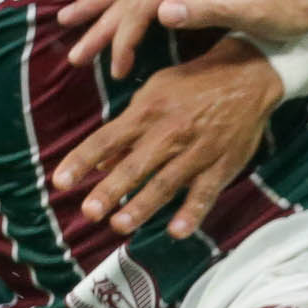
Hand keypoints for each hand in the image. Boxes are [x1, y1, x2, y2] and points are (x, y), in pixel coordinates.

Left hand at [52, 41, 287, 235]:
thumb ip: (127, 128)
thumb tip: (101, 162)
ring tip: (120, 225)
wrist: (249, 75)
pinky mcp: (222, 165)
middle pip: (135, 165)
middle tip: (89, 211)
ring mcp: (197, 151)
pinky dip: (192, 213)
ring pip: (166, 182)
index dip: (81, 161)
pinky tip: (176, 232)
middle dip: (110, 189)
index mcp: (147, 112)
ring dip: (142, 205)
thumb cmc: (194, 83)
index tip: (59, 182)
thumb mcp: (154, 92)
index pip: (106, 139)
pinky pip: (206, 192)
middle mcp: (169, 133)